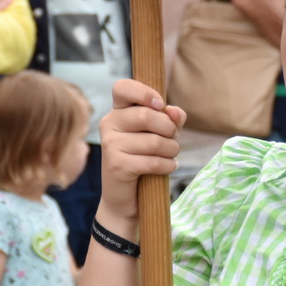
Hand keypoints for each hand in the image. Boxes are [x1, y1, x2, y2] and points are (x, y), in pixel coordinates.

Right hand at [98, 79, 185, 225]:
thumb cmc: (144, 159)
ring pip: (153, 141)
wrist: (126, 198)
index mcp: (118, 111)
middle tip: (172, 141)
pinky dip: (167, 165)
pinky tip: (167, 167)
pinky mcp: (116, 165)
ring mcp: (110, 145)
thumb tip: (176, 112)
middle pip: (146, 116)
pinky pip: (152, 161)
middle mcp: (109, 124)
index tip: (159, 105)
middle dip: (169, 130)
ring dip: (171, 150)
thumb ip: (171, 119)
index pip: (122, 87)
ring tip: (171, 156)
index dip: (144, 92)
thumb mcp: (160, 134)